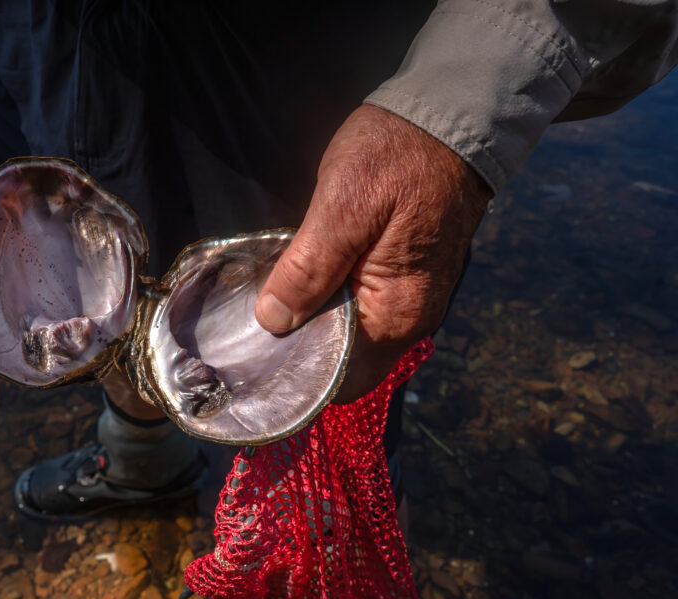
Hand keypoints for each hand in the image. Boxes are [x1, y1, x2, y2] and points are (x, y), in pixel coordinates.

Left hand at [254, 104, 492, 402]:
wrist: (452, 115)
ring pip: (351, 339)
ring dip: (313, 327)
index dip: (297, 373)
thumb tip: (273, 322)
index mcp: (396, 313)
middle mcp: (411, 319)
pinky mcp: (406, 279)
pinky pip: (361, 312)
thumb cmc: (398, 154)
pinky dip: (329, 306)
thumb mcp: (344, 204)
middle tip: (251, 327)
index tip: (254, 355)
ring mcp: (411, 301)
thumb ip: (309, 268)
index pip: (341, 378)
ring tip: (267, 305)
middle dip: (300, 352)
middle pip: (345, 364)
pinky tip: (300, 285)